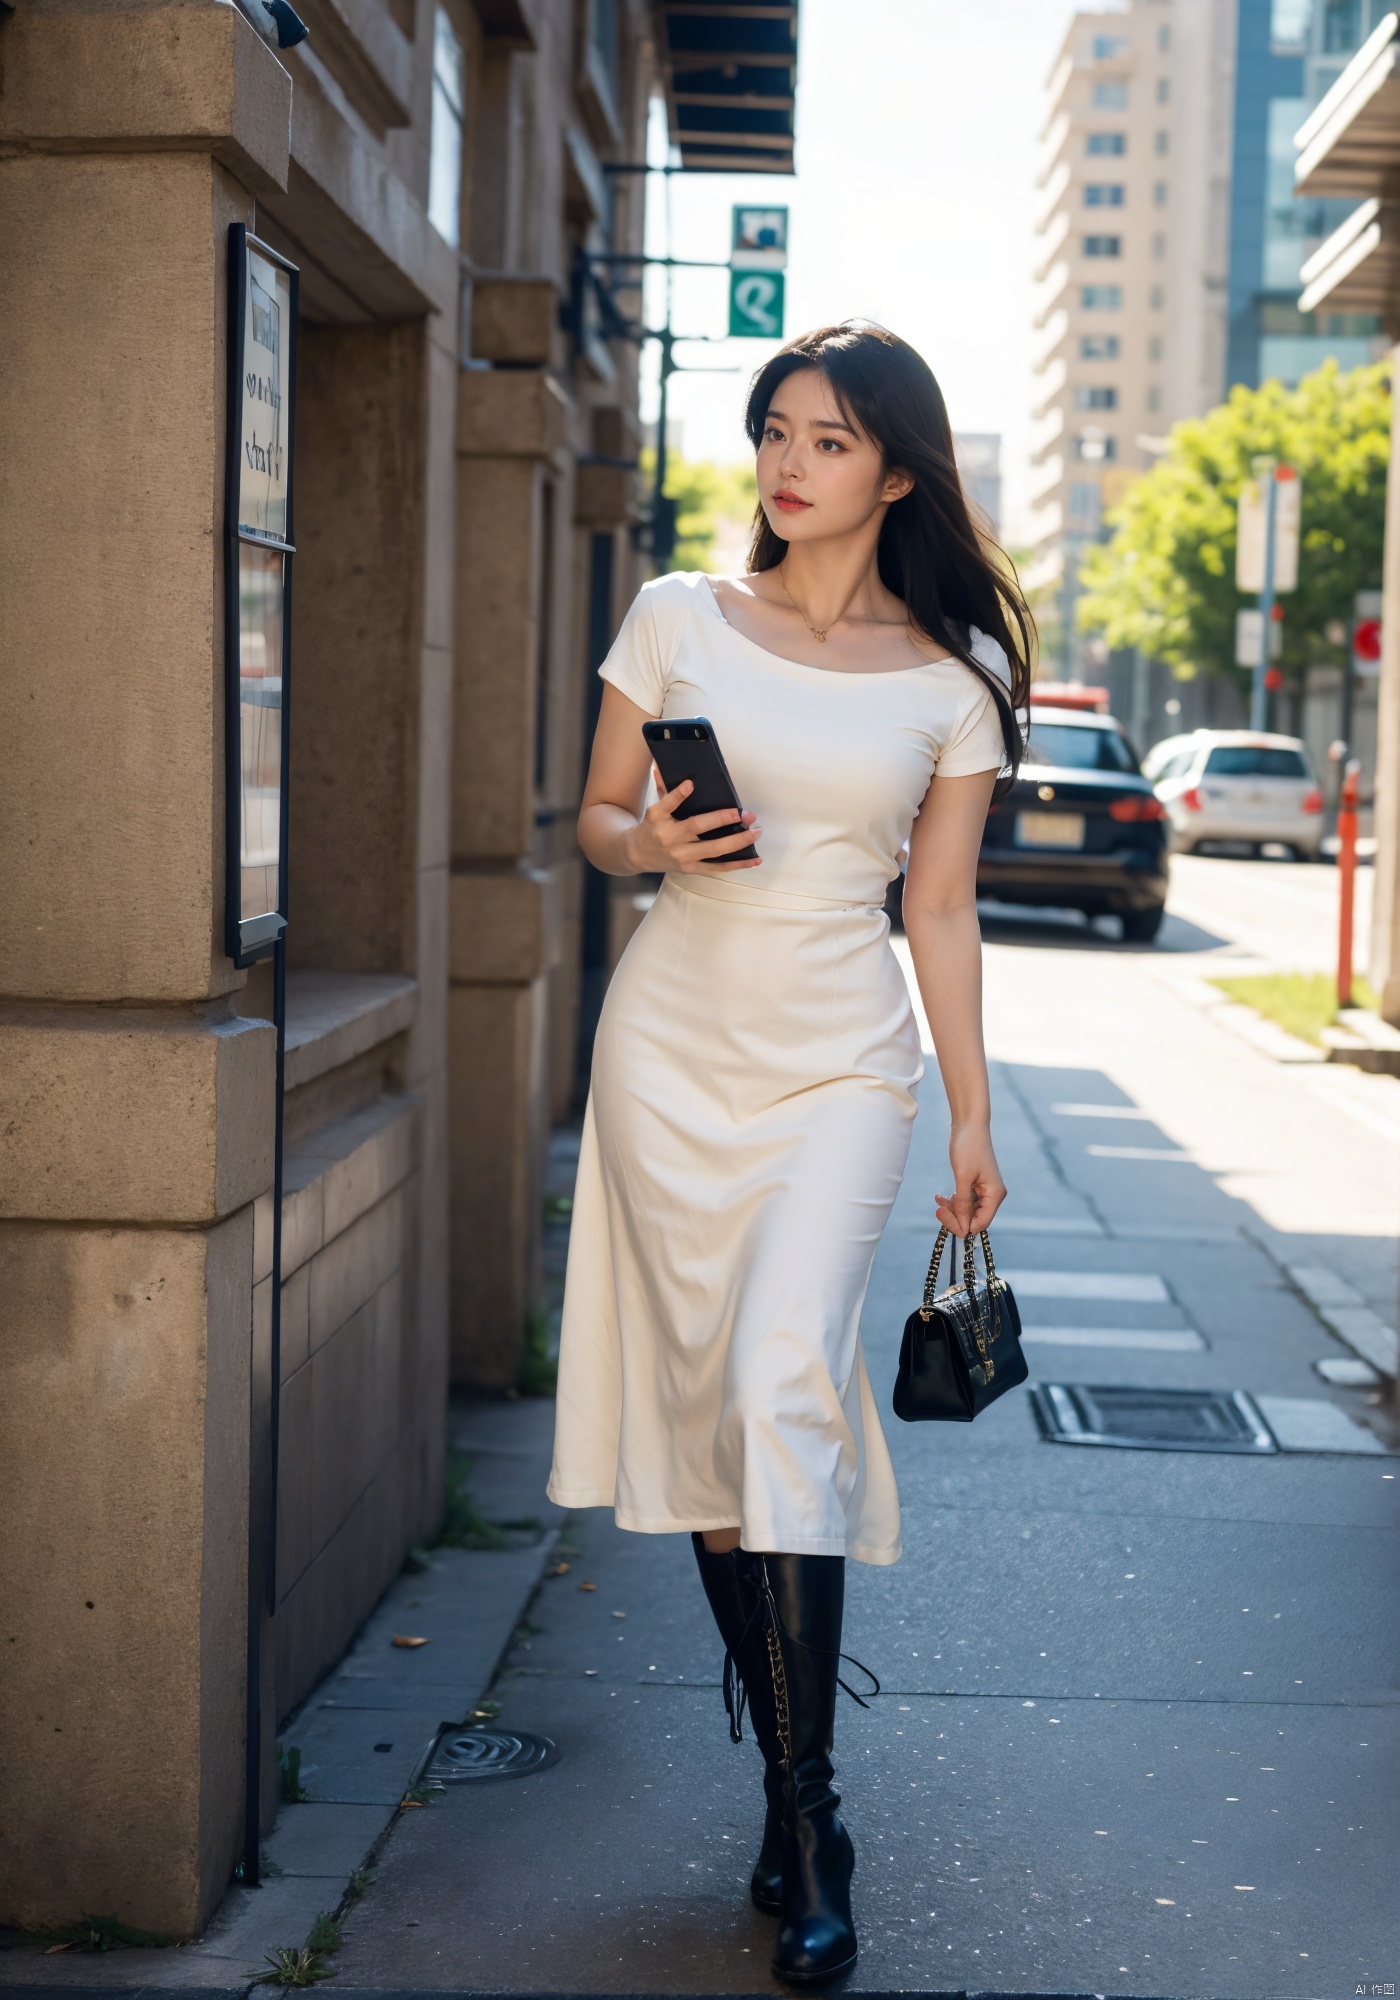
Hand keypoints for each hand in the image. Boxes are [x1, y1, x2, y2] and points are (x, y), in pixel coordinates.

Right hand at [625, 769, 761, 873]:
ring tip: (756, 832)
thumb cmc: (651, 827)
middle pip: (697, 828)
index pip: (667, 804)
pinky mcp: (690, 868)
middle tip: (745, 814)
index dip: (678, 794)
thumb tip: (661, 767)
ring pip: (713, 850)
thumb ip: (664, 790)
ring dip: (738, 841)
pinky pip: (717, 867)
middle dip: (723, 820)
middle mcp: (670, 838)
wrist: (638, 855)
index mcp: (658, 819)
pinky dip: (737, 864)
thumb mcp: (654, 808)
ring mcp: (682, 856)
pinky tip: (754, 859)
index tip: (690, 784)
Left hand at [935, 1125, 1005, 1237]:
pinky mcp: (975, 1185)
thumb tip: (963, 1227)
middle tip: (937, 1210)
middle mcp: (992, 1195)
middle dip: (954, 1216)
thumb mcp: (963, 1178)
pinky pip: (964, 1200)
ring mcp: (984, 1190)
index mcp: (995, 1195)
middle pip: (973, 1219)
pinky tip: (940, 1197)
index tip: (943, 1216)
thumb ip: (963, 1203)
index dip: (962, 1225)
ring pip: (967, 1210)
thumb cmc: (969, 1148)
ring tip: (939, 1200)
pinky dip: (952, 1200)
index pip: (980, 1223)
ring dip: (952, 1208)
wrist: (969, 1124)